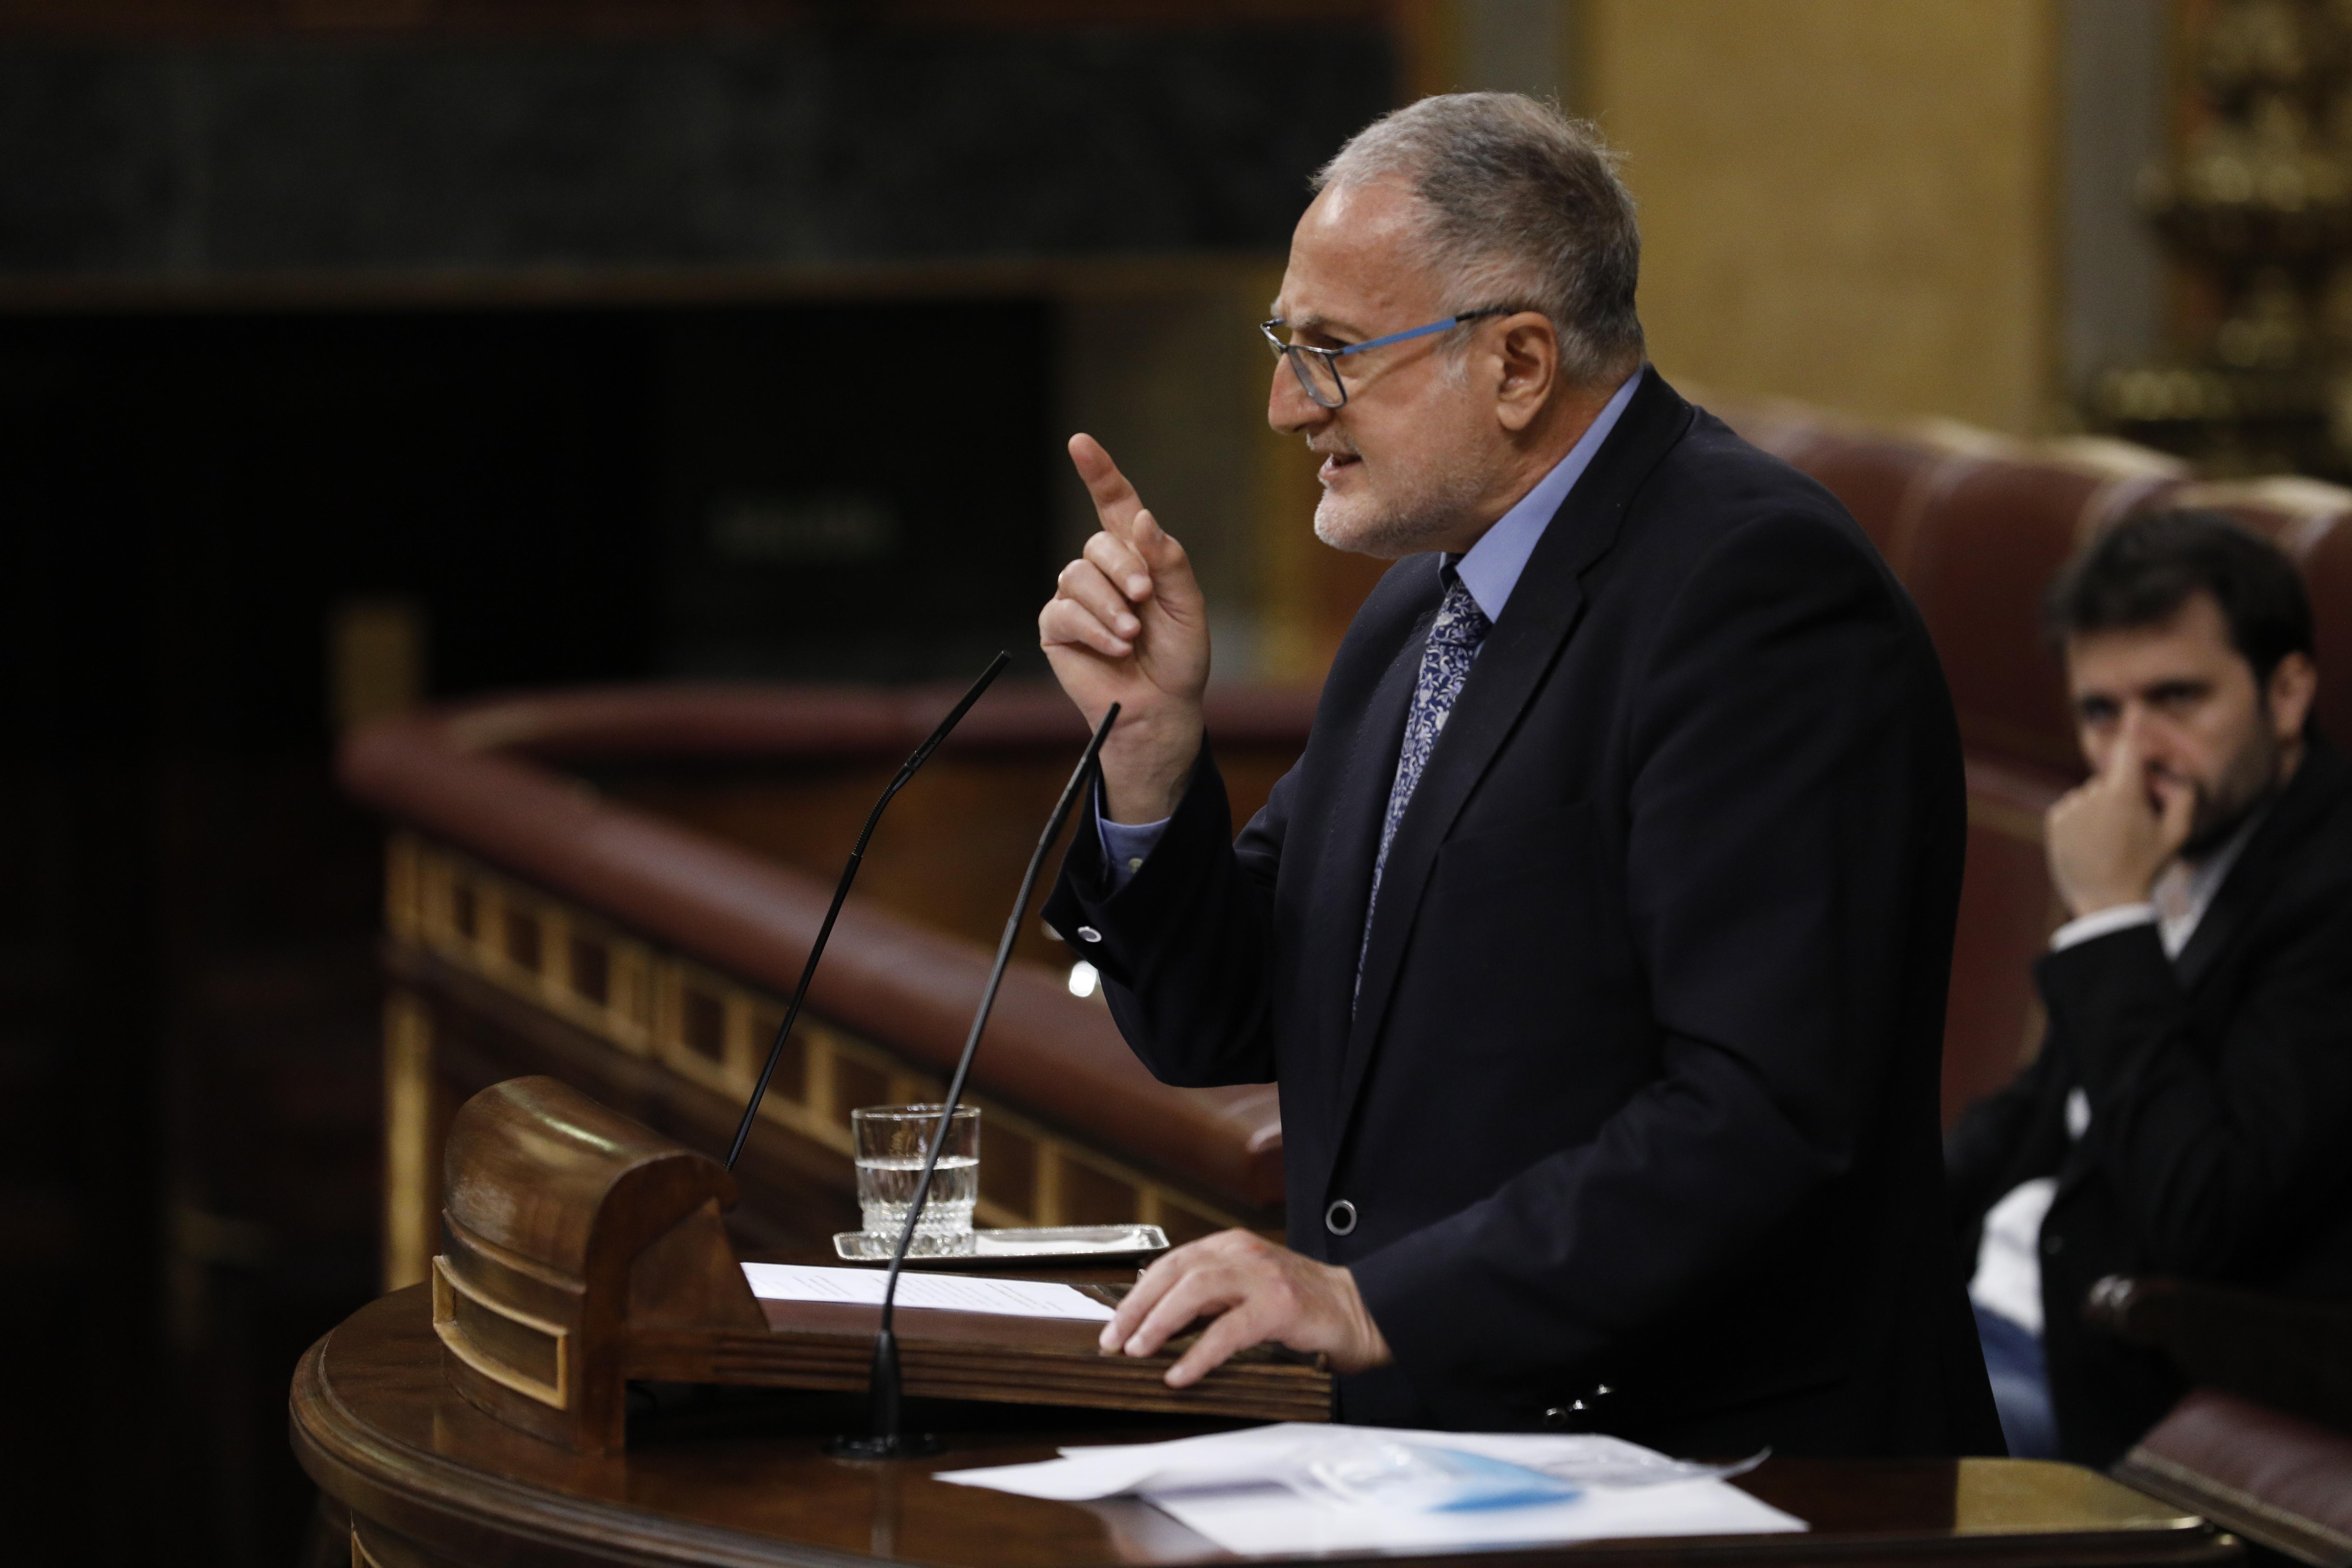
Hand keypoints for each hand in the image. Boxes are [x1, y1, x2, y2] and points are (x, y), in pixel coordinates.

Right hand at [1039, 435, 1210, 821]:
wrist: (1162, 706)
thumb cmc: (1178, 657)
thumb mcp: (1187, 604)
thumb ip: (1168, 560)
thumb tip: (1140, 518)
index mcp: (1136, 556)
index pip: (1113, 504)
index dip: (1098, 472)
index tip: (1080, 442)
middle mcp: (1101, 571)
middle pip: (1097, 543)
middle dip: (1125, 570)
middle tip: (1145, 600)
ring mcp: (1075, 599)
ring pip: (1077, 577)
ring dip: (1110, 607)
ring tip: (1132, 635)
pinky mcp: (1057, 628)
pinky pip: (1063, 612)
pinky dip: (1093, 629)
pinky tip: (1116, 648)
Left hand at [1099, 1229, 1392, 1387]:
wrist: (1360, 1311)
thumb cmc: (1302, 1307)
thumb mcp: (1248, 1289)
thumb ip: (1211, 1296)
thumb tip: (1156, 1324)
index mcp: (1231, 1247)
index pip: (1171, 1263)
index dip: (1138, 1294)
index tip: (1114, 1325)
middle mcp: (1243, 1254)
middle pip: (1176, 1272)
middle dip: (1138, 1307)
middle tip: (1114, 1341)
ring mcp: (1263, 1277)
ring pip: (1197, 1290)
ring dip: (1160, 1321)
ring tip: (1138, 1350)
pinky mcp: (1281, 1306)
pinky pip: (1229, 1329)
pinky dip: (1199, 1353)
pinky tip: (1180, 1373)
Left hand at [2046, 722, 2194, 917]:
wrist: (2107, 902)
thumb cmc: (2147, 868)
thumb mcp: (2177, 835)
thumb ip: (2184, 797)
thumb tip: (2178, 774)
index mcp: (2124, 795)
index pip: (2130, 750)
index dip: (2134, 725)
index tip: (2133, 704)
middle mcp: (2092, 795)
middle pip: (2113, 780)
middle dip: (2124, 792)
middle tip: (2133, 826)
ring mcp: (2070, 807)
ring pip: (2091, 795)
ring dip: (2101, 808)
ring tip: (2111, 840)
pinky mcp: (2053, 820)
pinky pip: (2072, 808)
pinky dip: (2082, 818)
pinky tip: (2092, 841)